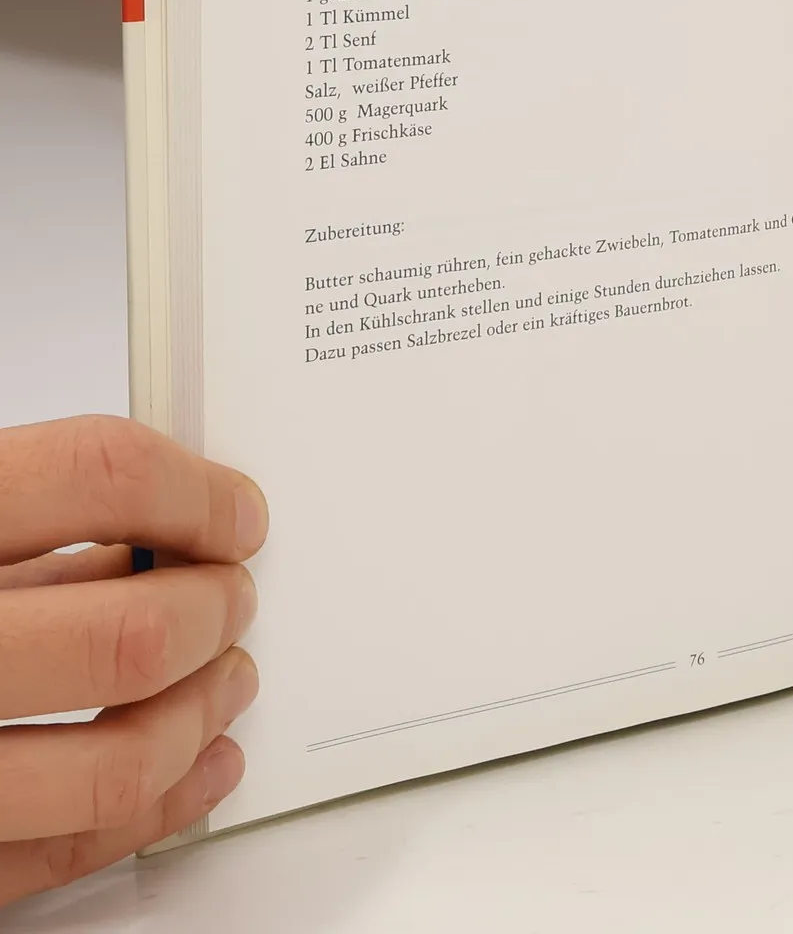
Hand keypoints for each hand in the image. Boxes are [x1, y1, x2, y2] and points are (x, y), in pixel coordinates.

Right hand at [0, 417, 266, 905]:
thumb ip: (21, 518)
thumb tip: (163, 531)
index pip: (99, 473)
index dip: (194, 488)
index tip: (237, 510)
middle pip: (130, 632)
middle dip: (217, 612)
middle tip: (235, 597)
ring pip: (112, 762)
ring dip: (201, 714)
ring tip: (225, 677)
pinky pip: (55, 854)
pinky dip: (155, 807)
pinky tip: (193, 767)